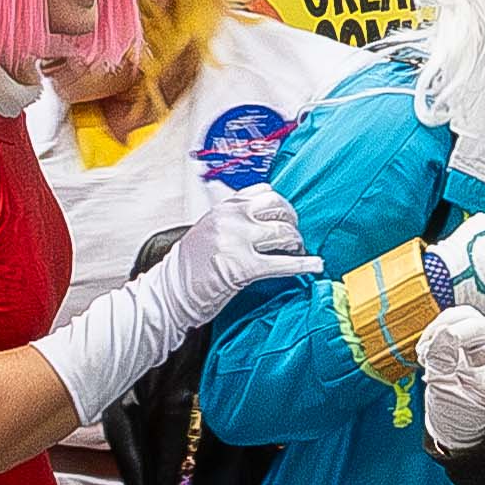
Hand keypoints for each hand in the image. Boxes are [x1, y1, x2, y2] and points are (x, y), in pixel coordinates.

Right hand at [159, 186, 320, 326]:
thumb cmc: (190, 267)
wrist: (169, 292)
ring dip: (297, 243)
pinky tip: (316, 265)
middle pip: (278, 207)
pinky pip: (283, 263)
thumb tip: (264, 218)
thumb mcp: (209, 230)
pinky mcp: (243, 266)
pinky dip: (304, 264)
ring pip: (284, 232)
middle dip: (292, 221)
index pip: (264, 192)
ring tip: (298, 251)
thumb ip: (234, 219)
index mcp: (223, 207)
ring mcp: (236, 240)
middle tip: (295, 236)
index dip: (280, 206)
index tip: (286, 217)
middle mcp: (230, 218)